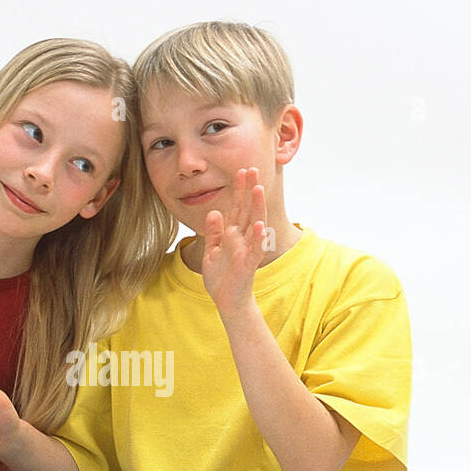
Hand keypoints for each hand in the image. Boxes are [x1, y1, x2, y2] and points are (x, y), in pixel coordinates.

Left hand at [201, 167, 266, 317]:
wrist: (226, 301)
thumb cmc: (221, 278)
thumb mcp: (212, 251)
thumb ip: (214, 233)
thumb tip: (214, 212)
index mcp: (232, 235)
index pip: (237, 208)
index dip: (239, 190)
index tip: (241, 171)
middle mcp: (242, 239)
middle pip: (247, 210)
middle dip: (249, 190)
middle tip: (252, 169)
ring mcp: (247, 250)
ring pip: (254, 225)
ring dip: (257, 207)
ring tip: (258, 189)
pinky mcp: (249, 264)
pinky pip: (255, 249)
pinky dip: (257, 237)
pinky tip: (258, 224)